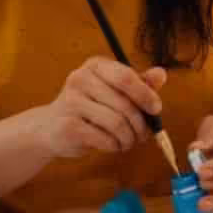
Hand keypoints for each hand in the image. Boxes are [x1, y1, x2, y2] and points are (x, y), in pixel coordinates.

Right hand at [35, 57, 166, 158]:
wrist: (50, 127)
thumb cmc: (89, 108)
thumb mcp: (114, 92)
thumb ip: (138, 83)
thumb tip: (161, 74)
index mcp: (95, 66)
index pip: (126, 77)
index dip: (145, 95)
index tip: (156, 109)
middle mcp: (80, 78)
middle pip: (124, 104)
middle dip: (140, 125)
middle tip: (143, 136)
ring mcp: (71, 101)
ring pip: (117, 123)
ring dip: (129, 138)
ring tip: (127, 142)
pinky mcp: (68, 126)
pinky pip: (105, 139)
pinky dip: (115, 146)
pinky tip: (112, 145)